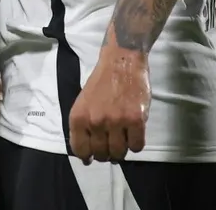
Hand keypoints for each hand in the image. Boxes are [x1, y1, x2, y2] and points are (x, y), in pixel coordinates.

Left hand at [69, 47, 150, 162]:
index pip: (80, 150)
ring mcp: (116, 121)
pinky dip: (136, 143)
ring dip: (122, 149)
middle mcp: (95, 121)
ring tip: (123, 136)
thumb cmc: (102, 81)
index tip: (92, 156)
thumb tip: (86, 155)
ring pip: (119, 153)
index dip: (87, 156)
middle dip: (107, 153)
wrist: (122, 59)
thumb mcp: (83, 102)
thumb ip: (83, 126)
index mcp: (79, 117)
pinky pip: (136, 146)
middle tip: (112, 142)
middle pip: (102, 155)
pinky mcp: (136, 120)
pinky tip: (134, 131)